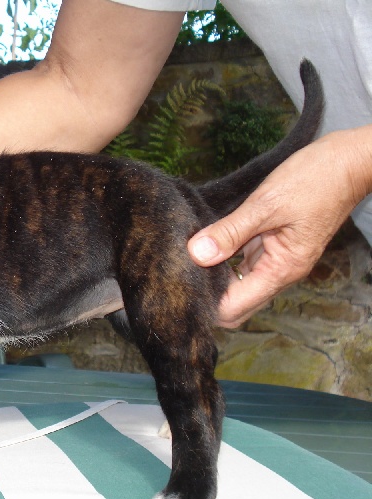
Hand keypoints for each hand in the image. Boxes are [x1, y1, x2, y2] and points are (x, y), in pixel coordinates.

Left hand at [188, 127, 371, 327]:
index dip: (206, 302)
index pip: (234, 308)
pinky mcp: (271, 245)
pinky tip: (206, 242)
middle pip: (234, 303)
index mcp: (281, 270)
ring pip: (237, 283)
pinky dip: (223, 256)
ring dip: (214, 274)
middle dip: (208, 293)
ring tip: (187, 257)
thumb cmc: (315, 179)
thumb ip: (230, 231)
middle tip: (179, 272)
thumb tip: (196, 253)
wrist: (348, 161)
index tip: (180, 284)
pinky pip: (242, 261)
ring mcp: (275, 259)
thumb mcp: (267, 204)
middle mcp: (279, 271)